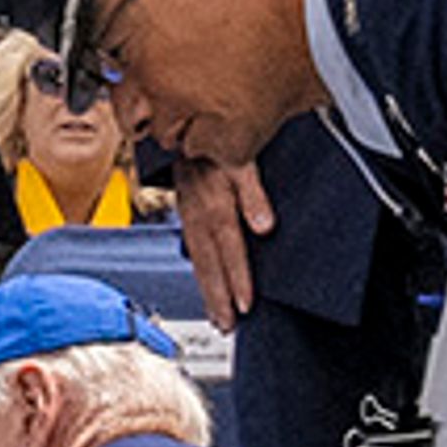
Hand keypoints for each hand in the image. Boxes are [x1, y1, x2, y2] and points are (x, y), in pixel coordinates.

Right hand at [172, 154, 274, 329]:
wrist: (183, 122)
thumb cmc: (214, 137)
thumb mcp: (239, 154)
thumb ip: (251, 190)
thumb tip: (263, 225)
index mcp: (212, 198)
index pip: (227, 244)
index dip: (236, 275)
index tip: (245, 302)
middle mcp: (196, 210)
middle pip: (208, 261)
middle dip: (218, 295)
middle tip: (228, 324)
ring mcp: (188, 213)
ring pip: (197, 259)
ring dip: (208, 291)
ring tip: (219, 319)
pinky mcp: (186, 213)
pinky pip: (193, 249)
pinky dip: (201, 274)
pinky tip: (209, 289)